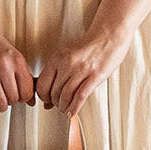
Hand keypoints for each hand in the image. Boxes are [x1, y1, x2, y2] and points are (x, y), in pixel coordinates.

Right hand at [0, 0, 35, 112]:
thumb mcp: (12, 55)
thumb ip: (22, 75)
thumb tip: (30, 99)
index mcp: (17, 60)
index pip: (27, 91)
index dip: (24, 98)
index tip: (20, 97)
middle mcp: (5, 67)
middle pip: (15, 98)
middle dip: (12, 101)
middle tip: (6, 94)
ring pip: (2, 103)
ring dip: (1, 104)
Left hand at [34, 0, 150, 117]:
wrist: (108, 36)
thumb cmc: (88, 47)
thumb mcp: (67, 55)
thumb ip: (57, 73)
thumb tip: (48, 96)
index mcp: (57, 58)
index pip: (42, 83)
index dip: (43, 96)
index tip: (46, 100)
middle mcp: (67, 64)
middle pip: (54, 92)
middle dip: (54, 103)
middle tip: (57, 106)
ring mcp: (81, 70)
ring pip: (66, 96)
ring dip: (64, 107)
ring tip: (65, 110)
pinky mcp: (95, 76)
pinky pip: (80, 97)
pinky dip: (74, 107)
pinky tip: (72, 112)